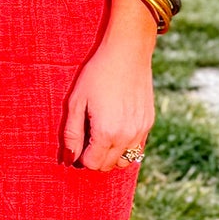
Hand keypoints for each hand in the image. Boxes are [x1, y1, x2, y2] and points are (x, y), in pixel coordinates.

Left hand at [63, 5, 155, 171]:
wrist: (127, 53)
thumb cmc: (97, 75)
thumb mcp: (77, 102)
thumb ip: (72, 134)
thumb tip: (70, 158)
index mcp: (106, 133)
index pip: (93, 164)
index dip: (82, 157)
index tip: (78, 143)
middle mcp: (126, 136)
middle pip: (108, 165)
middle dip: (95, 158)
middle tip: (87, 138)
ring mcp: (140, 131)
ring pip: (125, 161)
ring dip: (112, 155)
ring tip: (102, 136)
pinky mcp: (148, 123)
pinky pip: (137, 148)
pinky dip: (125, 146)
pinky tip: (116, 128)